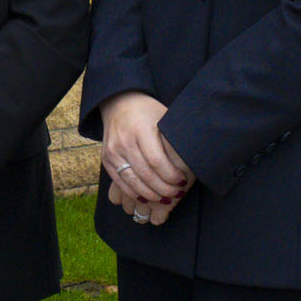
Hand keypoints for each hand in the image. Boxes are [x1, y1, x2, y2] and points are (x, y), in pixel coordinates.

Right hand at [100, 93, 191, 226]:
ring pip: (132, 182)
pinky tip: (147, 197)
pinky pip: (120, 182)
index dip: (171, 175)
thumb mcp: (164, 117)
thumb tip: (194, 159)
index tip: (182, 180)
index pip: (157, 161)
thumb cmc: (148, 111)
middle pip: (146, 174)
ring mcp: (113, 152)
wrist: (119, 102)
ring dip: (150, 194)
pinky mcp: (106, 160)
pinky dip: (134, 193)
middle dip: (163, 189)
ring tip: (164, 198)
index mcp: (141, 129)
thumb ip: (174, 138)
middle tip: (176, 193)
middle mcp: (124, 141)